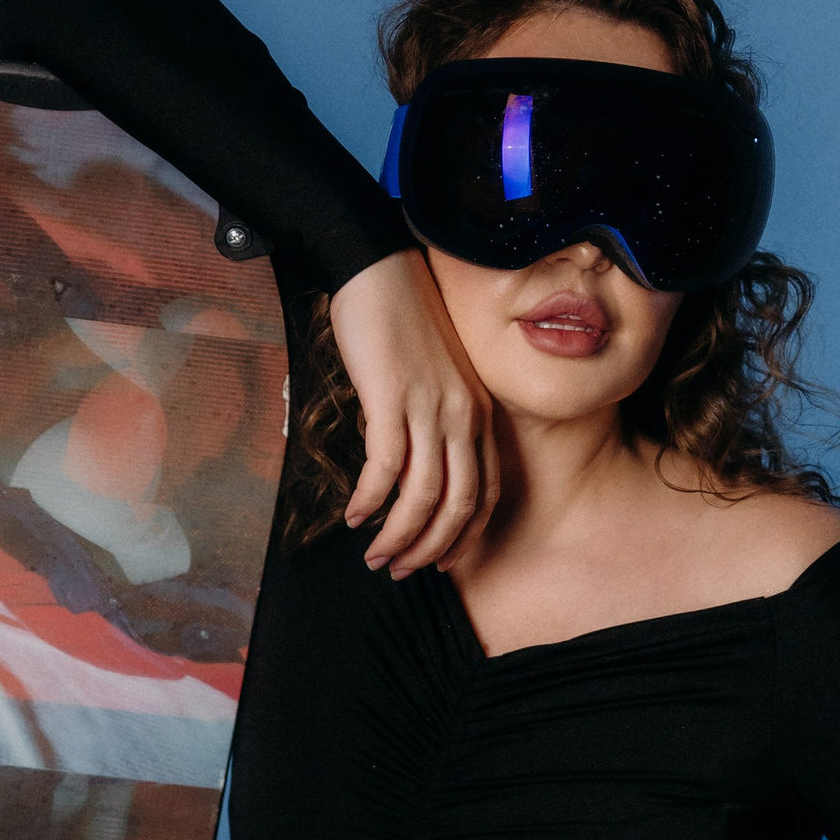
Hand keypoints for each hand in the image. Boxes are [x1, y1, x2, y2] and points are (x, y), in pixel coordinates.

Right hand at [328, 251, 499, 576]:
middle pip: (458, 504)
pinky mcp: (393, 398)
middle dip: (430, 549)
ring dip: (398, 535)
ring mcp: (431, 407)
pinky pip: (386, 467)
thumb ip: (432, 423)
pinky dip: (372, 499)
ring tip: (375, 556)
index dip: (463, 537)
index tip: (440, 562)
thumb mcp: (435, 379)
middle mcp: (464, 415)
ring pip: (423, 495)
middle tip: (400, 569)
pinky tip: (355, 515)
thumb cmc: (402, 322)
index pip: (484, 492)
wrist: (379, 269)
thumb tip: (405, 471)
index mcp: (479, 413)